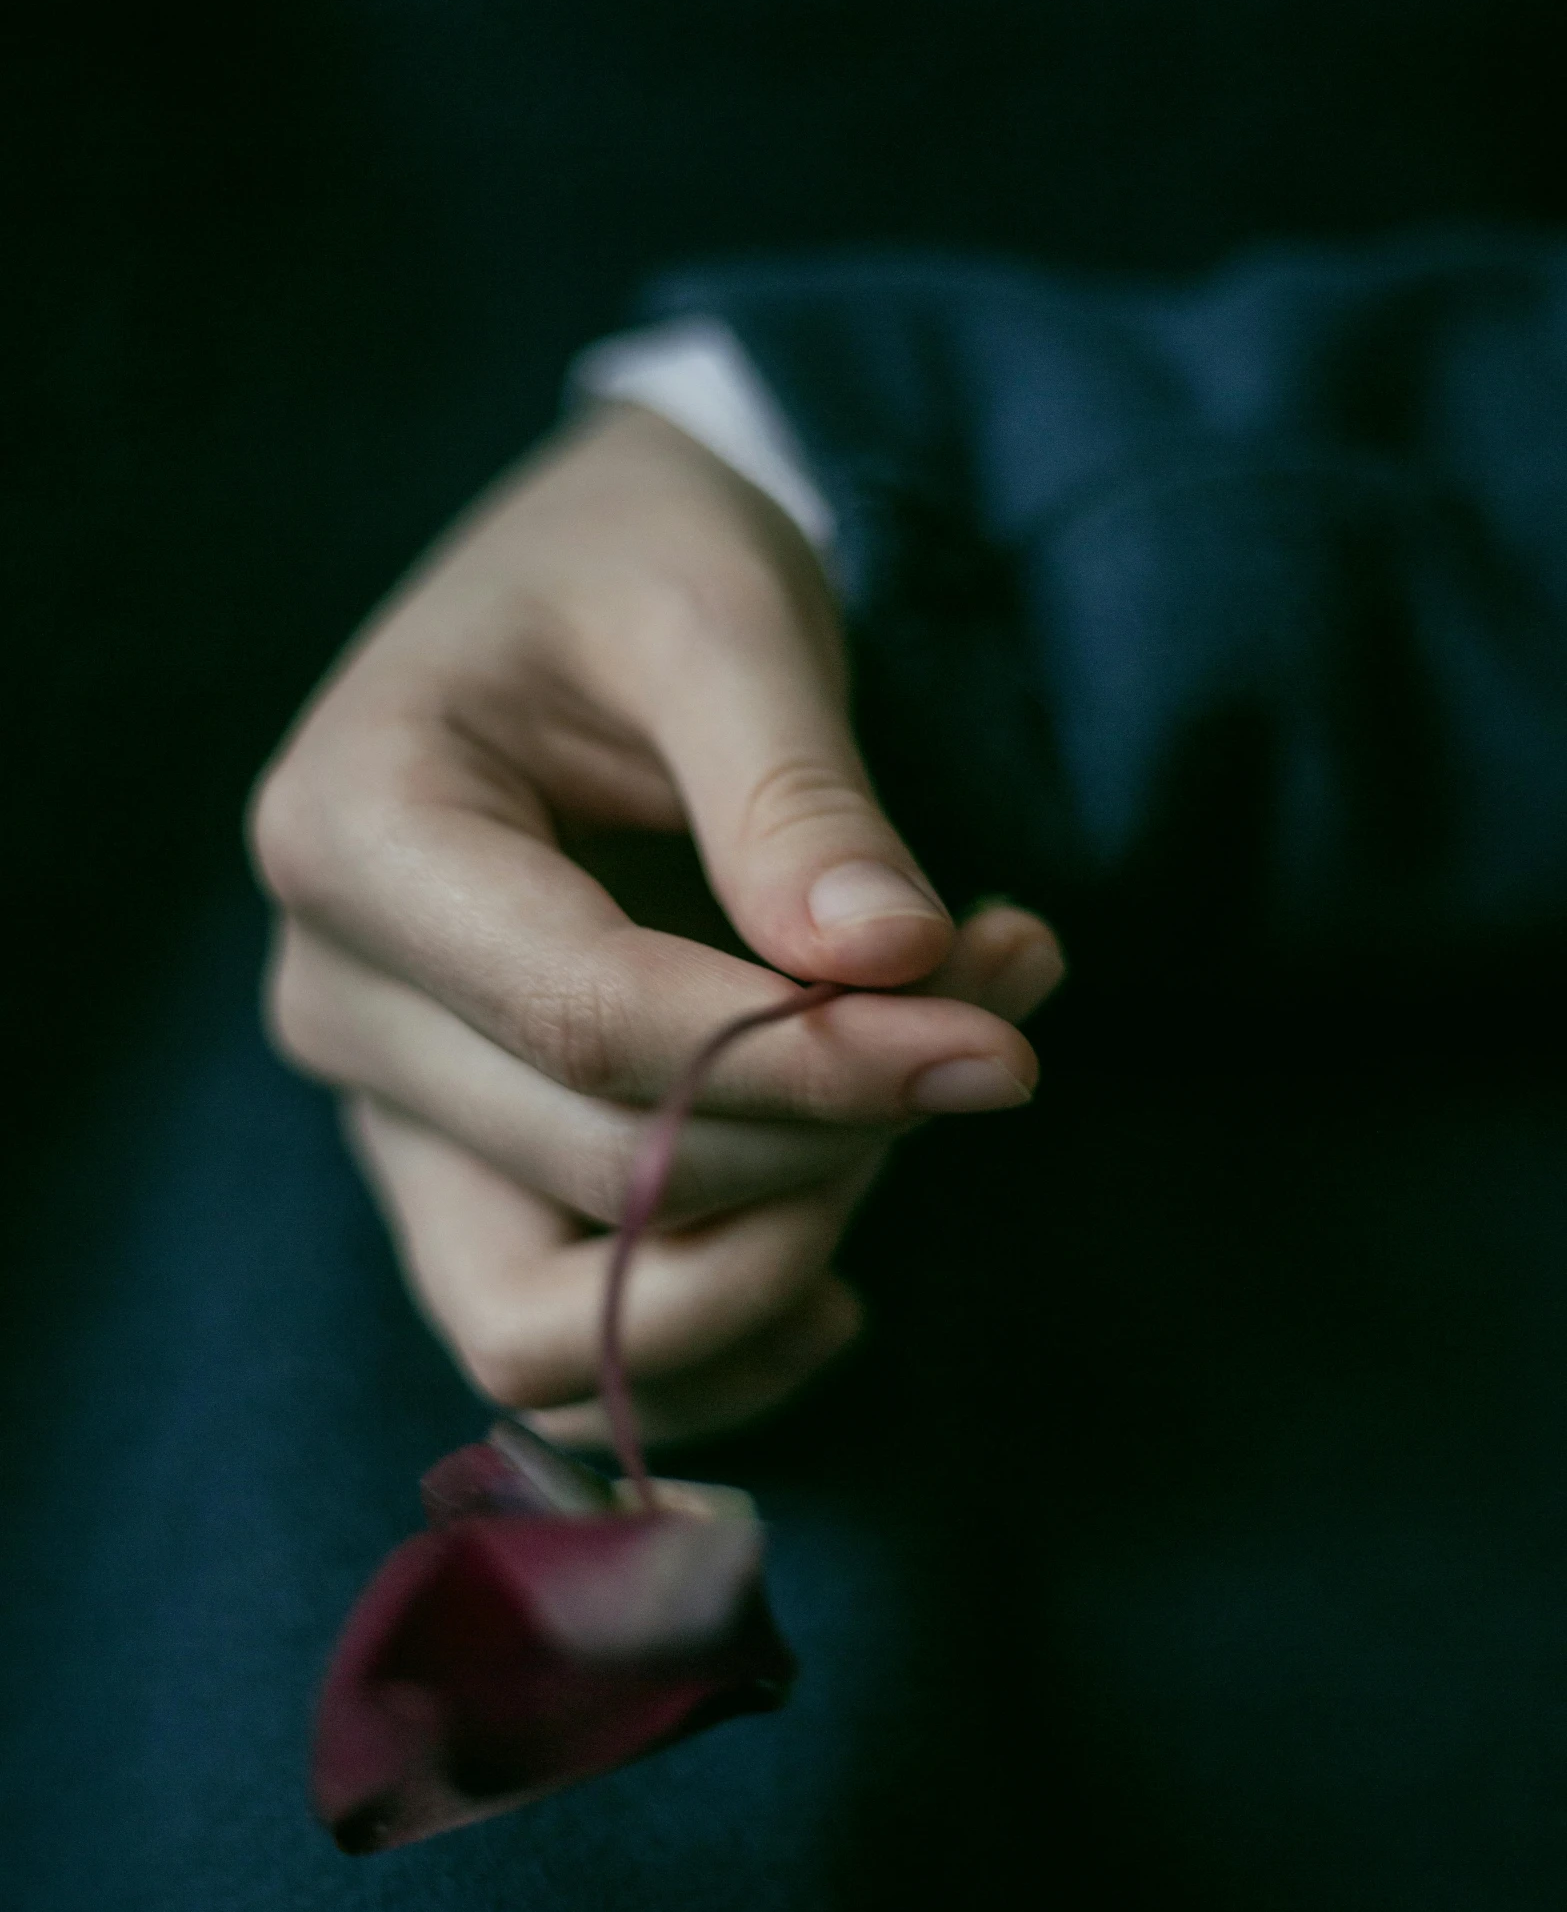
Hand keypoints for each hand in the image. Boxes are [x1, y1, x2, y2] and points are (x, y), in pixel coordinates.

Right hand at [248, 404, 1063, 1446]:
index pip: (584, 1021)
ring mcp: (386, 1104)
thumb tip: (897, 966)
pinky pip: (561, 1348)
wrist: (586, 585)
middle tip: (995, 1022)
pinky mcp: (457, 1170)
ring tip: (913, 1125)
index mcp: (354, 830)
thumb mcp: (725, 618)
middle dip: (825, 1132)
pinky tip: (838, 1260)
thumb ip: (799, 796)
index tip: (993, 1037)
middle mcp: (336, 994)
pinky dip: (709, 1338)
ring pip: (545, 1328)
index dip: (802, 1061)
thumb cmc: (642, 563)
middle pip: (591, 1172)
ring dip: (766, 1266)